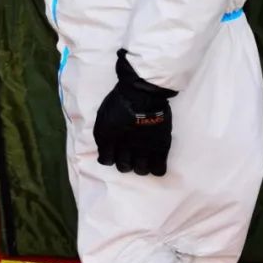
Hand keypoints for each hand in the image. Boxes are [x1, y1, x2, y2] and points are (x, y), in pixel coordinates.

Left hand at [93, 51, 176, 176]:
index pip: (106, 161)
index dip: (109, 157)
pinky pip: (159, 170)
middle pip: (123, 168)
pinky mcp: (160, 147)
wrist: (142, 92)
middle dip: (125, 162)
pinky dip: (156, 168)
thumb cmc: (120, 100)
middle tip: (129, 152)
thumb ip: (101, 135)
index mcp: (109, 141)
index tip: (113, 152)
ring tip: (143, 157)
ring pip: (141, 171)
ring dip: (140, 166)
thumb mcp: (102, 116)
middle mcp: (126, 148)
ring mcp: (144, 149)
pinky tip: (155, 161)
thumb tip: (104, 153)